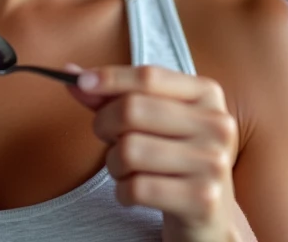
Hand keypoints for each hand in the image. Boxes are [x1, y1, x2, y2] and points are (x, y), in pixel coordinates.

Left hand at [68, 65, 241, 241]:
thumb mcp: (150, 120)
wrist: (209, 215)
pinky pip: (136, 187)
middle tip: (109, 139)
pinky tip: (135, 193)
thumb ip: (113, 96)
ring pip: (129, 150)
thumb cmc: (171, 158)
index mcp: (207, 94)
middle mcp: (216, 124)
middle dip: (105, 125)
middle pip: (132, 109)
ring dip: (114, 164)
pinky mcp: (203, 199)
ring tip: (127, 170)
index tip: (80, 82)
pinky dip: (123, 193)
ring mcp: (213, 162)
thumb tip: (70, 72)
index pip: (148, 76)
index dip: (109, 78)